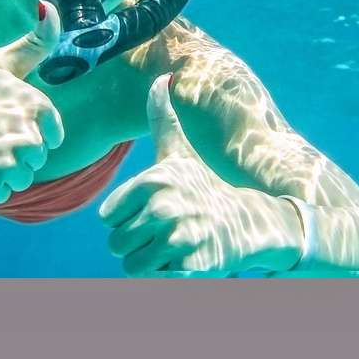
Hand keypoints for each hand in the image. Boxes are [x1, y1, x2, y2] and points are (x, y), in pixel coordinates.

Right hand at [0, 2, 65, 202]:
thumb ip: (35, 42)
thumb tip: (52, 7)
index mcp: (34, 105)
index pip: (52, 136)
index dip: (30, 133)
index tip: (3, 123)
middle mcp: (24, 135)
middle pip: (35, 161)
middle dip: (12, 154)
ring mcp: (3, 162)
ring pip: (20, 180)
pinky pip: (0, 195)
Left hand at [97, 75, 303, 275]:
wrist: (250, 220)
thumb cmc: (204, 186)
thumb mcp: (180, 152)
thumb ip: (162, 117)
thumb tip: (161, 77)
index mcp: (152, 181)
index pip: (109, 218)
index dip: (129, 219)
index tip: (154, 210)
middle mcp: (163, 208)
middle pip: (117, 245)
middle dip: (138, 244)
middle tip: (166, 232)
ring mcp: (178, 239)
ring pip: (132, 266)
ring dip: (150, 262)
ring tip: (173, 246)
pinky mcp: (191, 267)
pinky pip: (154, 281)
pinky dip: (166, 277)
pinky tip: (186, 261)